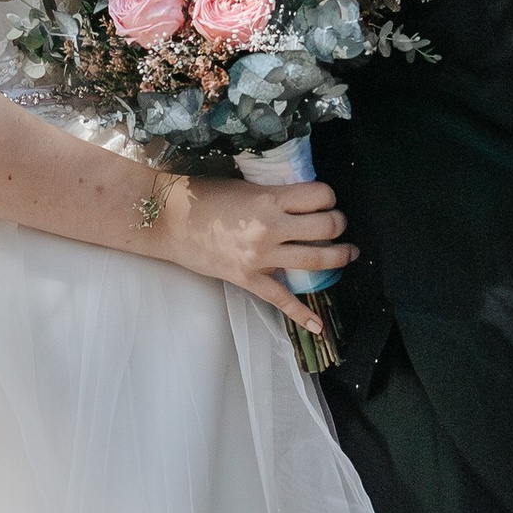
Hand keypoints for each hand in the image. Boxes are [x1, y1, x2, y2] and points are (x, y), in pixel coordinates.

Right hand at [158, 174, 354, 333]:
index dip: (330, 197)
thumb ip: (274, 195)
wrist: (166, 221)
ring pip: (316, 261)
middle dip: (339, 224)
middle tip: (337, 224)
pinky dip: (302, 315)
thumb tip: (301, 202)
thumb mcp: (244, 186)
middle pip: (327, 228)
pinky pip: (281, 300)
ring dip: (339, 257)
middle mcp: (270, 229)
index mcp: (269, 199)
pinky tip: (318, 326)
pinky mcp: (248, 279)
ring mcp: (260, 257)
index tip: (326, 200)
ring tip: (346, 254)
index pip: (321, 196)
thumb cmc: (200, 196)